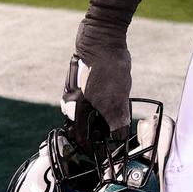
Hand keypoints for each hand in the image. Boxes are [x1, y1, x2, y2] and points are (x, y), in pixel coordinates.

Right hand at [61, 18, 132, 153]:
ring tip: (120, 116)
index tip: (108, 154)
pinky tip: (118, 99)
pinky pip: (95, 99)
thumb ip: (116, 120)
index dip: (95, 149)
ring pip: (92, 113)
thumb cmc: (107, 67)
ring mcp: (78, 91)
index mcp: (75, 110)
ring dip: (105, 118)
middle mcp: (72, 102)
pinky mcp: (86, 81)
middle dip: (101, 133)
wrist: (103, 36)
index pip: (82, 139)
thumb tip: (119, 136)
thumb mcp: (116, 98)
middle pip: (86, 127)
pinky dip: (105, 104)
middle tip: (117, 135)